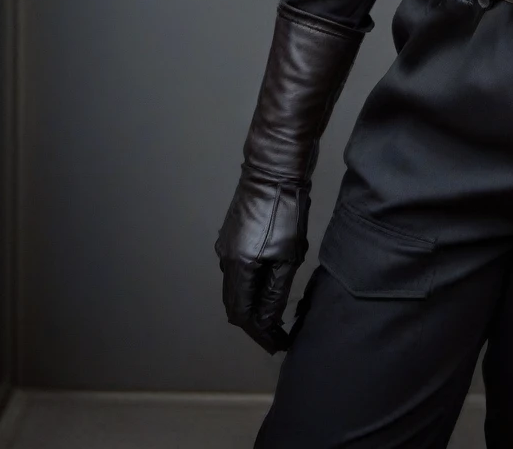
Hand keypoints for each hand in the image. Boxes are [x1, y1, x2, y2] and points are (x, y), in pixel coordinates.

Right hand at [216, 176, 309, 352]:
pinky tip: (268, 283)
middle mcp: (225, 259)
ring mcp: (226, 244)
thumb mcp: (288, 256)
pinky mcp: (233, 232)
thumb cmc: (285, 211)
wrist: (274, 169)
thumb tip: (267, 322)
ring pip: (236, 285)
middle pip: (235, 303)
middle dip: (255, 321)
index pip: (242, 315)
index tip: (278, 344)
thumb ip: (274, 293)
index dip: (259, 333)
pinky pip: (238, 268)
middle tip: (278, 332)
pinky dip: (251, 283)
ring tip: (275, 312)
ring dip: (253, 302)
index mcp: (237, 267)